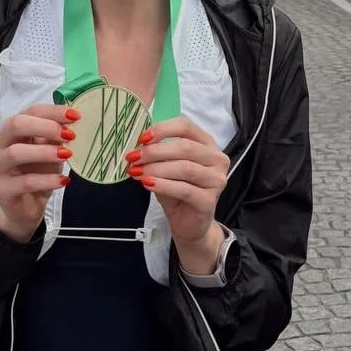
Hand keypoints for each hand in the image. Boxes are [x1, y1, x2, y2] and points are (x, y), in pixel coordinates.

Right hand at [0, 102, 75, 242]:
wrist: (25, 208)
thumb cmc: (36, 173)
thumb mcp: (49, 151)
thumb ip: (55, 136)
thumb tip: (72, 121)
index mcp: (10, 130)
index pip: (29, 111)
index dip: (52, 111)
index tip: (75, 115)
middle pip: (16, 125)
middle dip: (46, 127)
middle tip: (70, 135)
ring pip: (15, 152)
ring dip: (45, 152)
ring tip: (67, 155)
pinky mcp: (1, 190)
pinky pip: (24, 182)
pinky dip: (46, 180)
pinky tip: (63, 181)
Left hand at [128, 116, 228, 273]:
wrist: (189, 224)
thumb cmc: (177, 191)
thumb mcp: (165, 167)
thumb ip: (157, 154)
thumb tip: (137, 146)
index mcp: (207, 144)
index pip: (186, 126)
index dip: (163, 130)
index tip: (141, 138)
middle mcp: (217, 159)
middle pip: (185, 147)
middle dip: (155, 151)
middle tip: (133, 157)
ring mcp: (217, 180)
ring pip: (185, 168)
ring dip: (156, 168)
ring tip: (136, 172)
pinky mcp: (210, 200)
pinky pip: (184, 189)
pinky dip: (163, 185)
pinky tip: (148, 184)